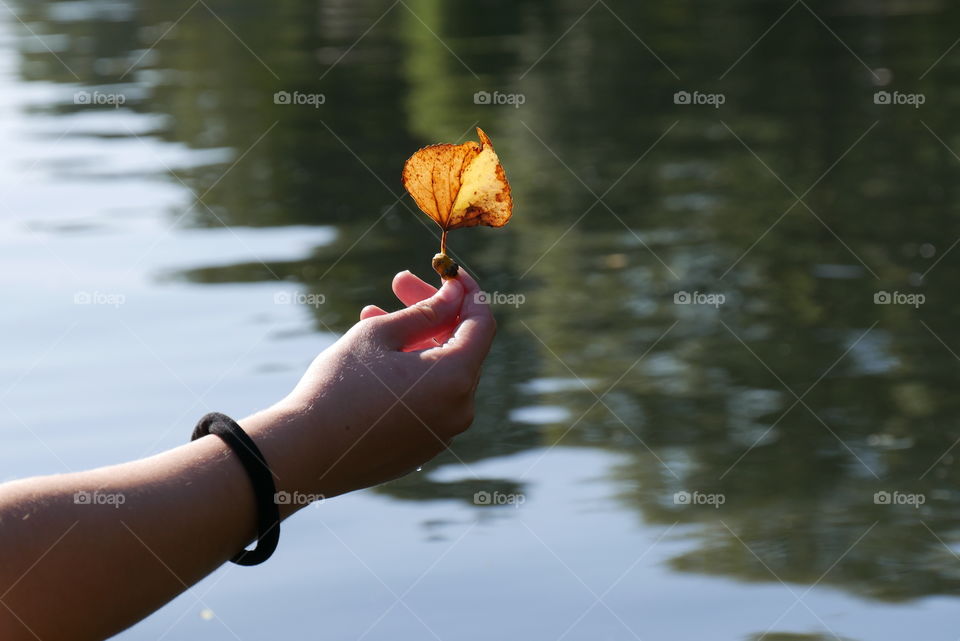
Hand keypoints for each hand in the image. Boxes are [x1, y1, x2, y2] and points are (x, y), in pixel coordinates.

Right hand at [243, 270, 494, 505]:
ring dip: (416, 341)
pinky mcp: (422, 448)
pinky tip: (375, 359)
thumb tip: (454, 294)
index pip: (482, 323)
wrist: (303, 454)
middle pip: (460, 347)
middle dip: (433, 312)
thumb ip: (425, 310)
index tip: (446, 272)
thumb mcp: (379, 334)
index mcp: (455, 379)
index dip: (467, 292)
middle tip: (398, 283)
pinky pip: (428, 400)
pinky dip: (412, 374)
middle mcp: (459, 410)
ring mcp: (442, 433)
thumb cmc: (338, 387)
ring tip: (371, 316)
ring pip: (441, 373)